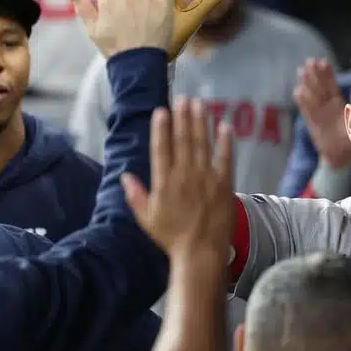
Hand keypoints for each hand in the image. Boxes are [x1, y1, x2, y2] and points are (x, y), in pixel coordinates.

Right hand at [122, 97, 234, 263]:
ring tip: (200, 104)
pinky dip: (225, 141)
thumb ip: (135, 196)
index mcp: (164, 182)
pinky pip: (225, 158)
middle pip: (183, 141)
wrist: (200, 251)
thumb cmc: (172, 237)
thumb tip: (125, 177)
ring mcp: (206, 178)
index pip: (161, 149)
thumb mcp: (146, 218)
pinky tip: (225, 125)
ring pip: (203, 144)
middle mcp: (184, 176)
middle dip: (183, 118)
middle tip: (184, 99)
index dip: (162, 128)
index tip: (162, 111)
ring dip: (201, 123)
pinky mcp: (224, 184)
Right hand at [293, 59, 350, 167]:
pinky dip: (303, 102)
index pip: (332, 86)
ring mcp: (319, 113)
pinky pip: (307, 111)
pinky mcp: (312, 123)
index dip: (327, 75)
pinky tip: (298, 91)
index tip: (323, 62)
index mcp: (338, 104)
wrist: (340, 155)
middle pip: (320, 87)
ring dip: (307, 84)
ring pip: (312, 96)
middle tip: (310, 61)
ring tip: (302, 71)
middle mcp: (327, 106)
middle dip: (315, 74)